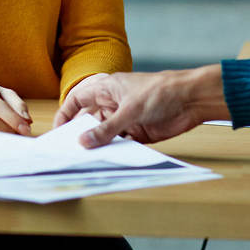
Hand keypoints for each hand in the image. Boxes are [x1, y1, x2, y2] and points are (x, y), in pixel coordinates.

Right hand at [53, 66, 228, 147]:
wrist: (191, 100)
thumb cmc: (160, 91)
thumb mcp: (129, 110)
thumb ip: (106, 128)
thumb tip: (84, 141)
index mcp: (106, 89)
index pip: (77, 100)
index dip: (65, 114)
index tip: (58, 131)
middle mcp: (113, 104)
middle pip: (89, 120)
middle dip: (80, 134)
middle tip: (69, 150)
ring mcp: (125, 119)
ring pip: (104, 134)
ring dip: (99, 145)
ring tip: (88, 160)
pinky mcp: (138, 133)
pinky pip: (121, 144)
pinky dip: (116, 151)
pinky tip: (110, 160)